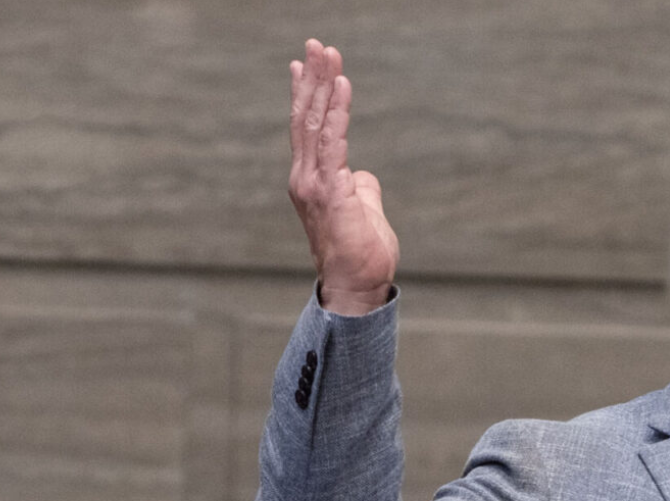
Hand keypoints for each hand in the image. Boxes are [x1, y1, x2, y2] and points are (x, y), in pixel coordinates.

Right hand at [287, 39, 398, 313]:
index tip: (306, 64)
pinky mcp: (330, 191)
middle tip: (317, 44)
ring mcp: (314, 183)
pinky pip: (333, 142)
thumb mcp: (363, 211)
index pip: (306, 128)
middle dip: (313, 78)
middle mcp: (305, 177)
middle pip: (306, 117)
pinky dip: (337, 112)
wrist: (356, 286)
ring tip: (329, 55)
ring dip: (323, 85)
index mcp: (311, 180)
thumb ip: (360, 187)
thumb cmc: (361, 254)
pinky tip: (343, 87)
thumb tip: (362, 174)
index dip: (306, 94)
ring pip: (315, 123)